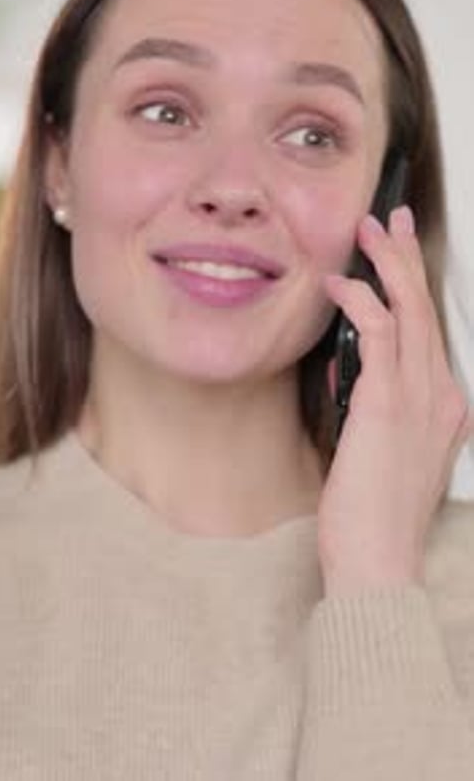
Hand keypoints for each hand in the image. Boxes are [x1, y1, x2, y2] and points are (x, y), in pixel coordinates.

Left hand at [318, 206, 471, 597]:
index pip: (429, 330)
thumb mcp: (378, 448)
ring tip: (368, 229)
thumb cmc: (373, 514)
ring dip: (388, 264)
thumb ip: (369, 402)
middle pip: (425, 309)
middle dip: (407, 257)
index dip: (414, 286)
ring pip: (409, 311)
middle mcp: (441, 394)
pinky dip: (361, 302)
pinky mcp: (388, 404)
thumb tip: (346, 365)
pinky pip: (378, 334)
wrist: (378, 564)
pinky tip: (341, 283)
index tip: (397, 254)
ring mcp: (420, 398)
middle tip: (390, 219)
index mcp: (443, 406)